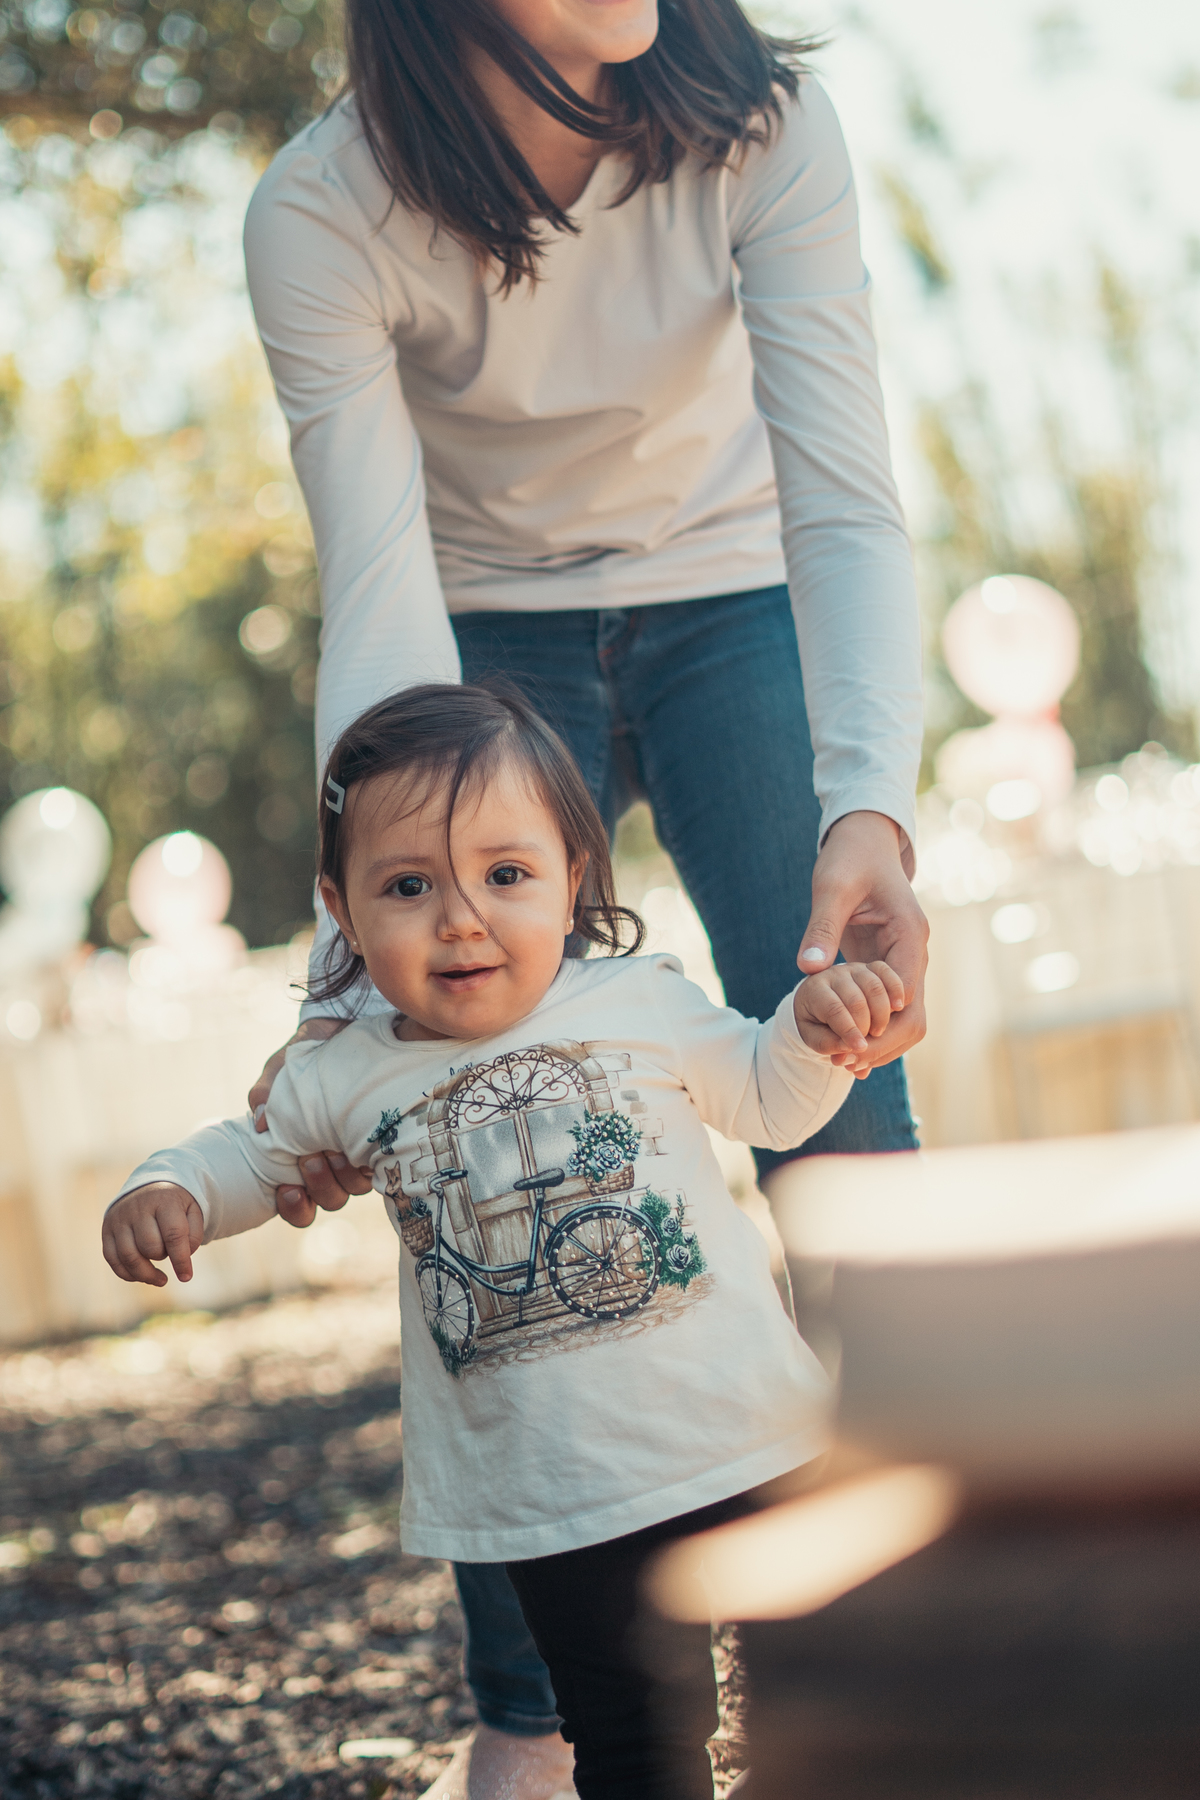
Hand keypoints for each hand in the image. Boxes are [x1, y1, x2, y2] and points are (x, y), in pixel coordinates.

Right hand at [103, 1183, 203, 1286]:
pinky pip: (112, 1260)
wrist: (149, 1185)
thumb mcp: (193, 1211)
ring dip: (146, 1273)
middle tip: (169, 1252)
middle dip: (163, 1256)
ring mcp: (119, 1219)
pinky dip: (128, 1274)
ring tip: (161, 1279)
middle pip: (150, 1247)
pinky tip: (143, 1276)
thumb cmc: (175, 1205)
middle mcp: (138, 1208)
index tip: (186, 1277)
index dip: (181, 1260)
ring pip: (129, 1257)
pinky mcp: (107, 1230)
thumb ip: (194, 1235)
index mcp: (164, 1200)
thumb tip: (182, 1262)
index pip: (173, 1234)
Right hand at [248, 1018, 372, 1227]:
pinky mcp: (387, 1138)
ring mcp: (361, 1152)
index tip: (287, 1188)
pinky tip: (362, 1145)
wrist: (344, 1029)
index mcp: (302, 1156)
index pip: (299, 1203)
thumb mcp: (281, 1069)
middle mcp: (334, 1161)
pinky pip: (384, 1166)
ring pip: (356, 1188)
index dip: (293, 1207)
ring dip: (343, 1176)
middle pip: (330, 1200)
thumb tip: (258, 1122)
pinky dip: (371, 1162)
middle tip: (312, 1157)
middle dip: (319, 1186)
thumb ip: (266, 1093)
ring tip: (335, 1149)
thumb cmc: (307, 1056)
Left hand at [796, 811, 927, 1069]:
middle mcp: (914, 954)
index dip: (879, 1026)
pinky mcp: (887, 966)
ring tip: (840, 1062)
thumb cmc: (849, 858)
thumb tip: (808, 968)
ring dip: (877, 1044)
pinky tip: (843, 1048)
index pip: (905, 995)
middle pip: (912, 1017)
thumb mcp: (831, 887)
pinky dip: (870, 1030)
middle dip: (881, 1045)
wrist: (864, 841)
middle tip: (842, 1062)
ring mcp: (904, 962)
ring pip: (904, 1019)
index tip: (847, 1045)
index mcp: (910, 935)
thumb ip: (822, 926)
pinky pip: (886, 1008)